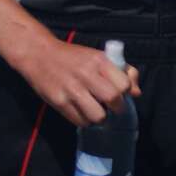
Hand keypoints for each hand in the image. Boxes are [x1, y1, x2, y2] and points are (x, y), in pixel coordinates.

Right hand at [11, 34, 140, 127]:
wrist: (38, 54)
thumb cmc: (72, 57)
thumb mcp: (97, 56)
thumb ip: (121, 70)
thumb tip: (137, 92)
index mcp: (98, 61)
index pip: (124, 84)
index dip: (125, 93)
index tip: (120, 94)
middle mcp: (85, 74)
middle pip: (113, 99)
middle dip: (116, 108)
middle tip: (110, 106)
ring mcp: (71, 89)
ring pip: (98, 116)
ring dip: (100, 117)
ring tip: (95, 111)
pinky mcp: (59, 101)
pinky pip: (80, 121)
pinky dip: (84, 120)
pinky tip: (81, 111)